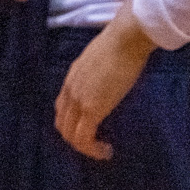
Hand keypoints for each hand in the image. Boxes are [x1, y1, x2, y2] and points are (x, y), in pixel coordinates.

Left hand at [54, 3, 157, 159]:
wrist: (127, 37)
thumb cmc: (125, 39)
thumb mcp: (107, 55)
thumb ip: (104, 68)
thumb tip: (117, 71)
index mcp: (73, 76)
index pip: (63, 106)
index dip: (72, 121)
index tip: (91, 127)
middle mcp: (70, 90)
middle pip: (62, 124)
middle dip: (76, 138)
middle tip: (95, 143)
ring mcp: (79, 100)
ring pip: (70, 134)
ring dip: (83, 146)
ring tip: (100, 150)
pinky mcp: (92, 109)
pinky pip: (84, 138)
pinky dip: (92, 150)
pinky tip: (106, 151)